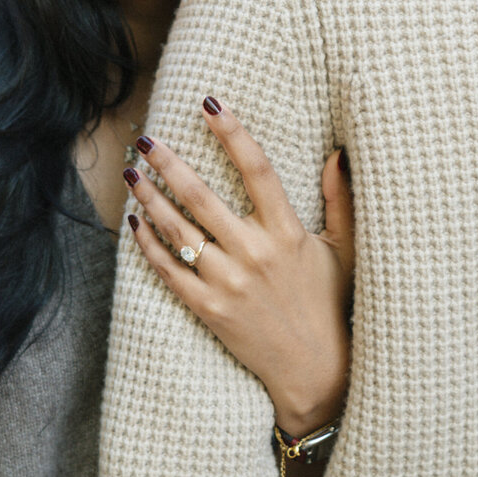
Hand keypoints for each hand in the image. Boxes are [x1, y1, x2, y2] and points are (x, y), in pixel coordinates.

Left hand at [124, 97, 353, 438]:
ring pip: (178, 230)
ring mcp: (229, 283)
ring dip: (150, 197)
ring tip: (132, 172)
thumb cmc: (330, 305)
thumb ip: (339, 200)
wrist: (316, 372)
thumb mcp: (345, 251)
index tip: (210, 104)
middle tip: (149, 137)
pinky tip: (134, 220)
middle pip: (202, 196)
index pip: (257, 169)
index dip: (232, 133)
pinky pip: (169, 270)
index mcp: (288, 233)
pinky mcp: (210, 309)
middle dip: (170, 162)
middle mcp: (255, 253)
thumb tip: (337, 154)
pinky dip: (147, 243)